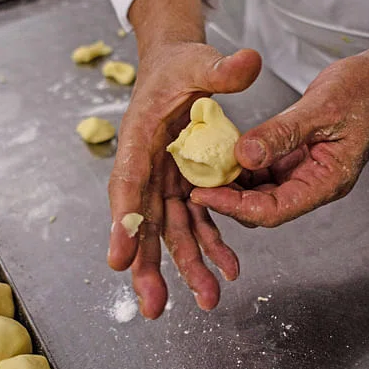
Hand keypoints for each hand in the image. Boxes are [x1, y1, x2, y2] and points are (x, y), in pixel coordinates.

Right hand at [108, 41, 261, 318]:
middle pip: (143, 221)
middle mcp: (146, 166)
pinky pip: (194, 221)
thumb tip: (248, 63)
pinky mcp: (183, 186)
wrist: (176, 67)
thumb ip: (220, 68)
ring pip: (169, 230)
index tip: (119, 261)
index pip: (128, 182)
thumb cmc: (180, 65)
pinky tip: (226, 270)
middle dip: (148, 265)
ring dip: (185, 266)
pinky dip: (210, 245)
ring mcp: (164, 180)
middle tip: (155, 307)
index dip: (123, 223)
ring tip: (207, 299)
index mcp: (140, 137)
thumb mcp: (198, 61)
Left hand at [190, 50, 368, 226]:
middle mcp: (316, 183)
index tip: (203, 193)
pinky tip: (225, 152)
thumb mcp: (318, 108)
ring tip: (205, 168)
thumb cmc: (363, 89)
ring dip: (235, 182)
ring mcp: (308, 172)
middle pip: (265, 207)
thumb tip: (243, 155)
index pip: (275, 209)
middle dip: (230, 198)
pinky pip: (267, 170)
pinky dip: (245, 165)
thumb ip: (281, 133)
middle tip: (195, 181)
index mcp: (327, 181)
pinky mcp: (300, 158)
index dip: (236, 206)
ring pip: (263, 191)